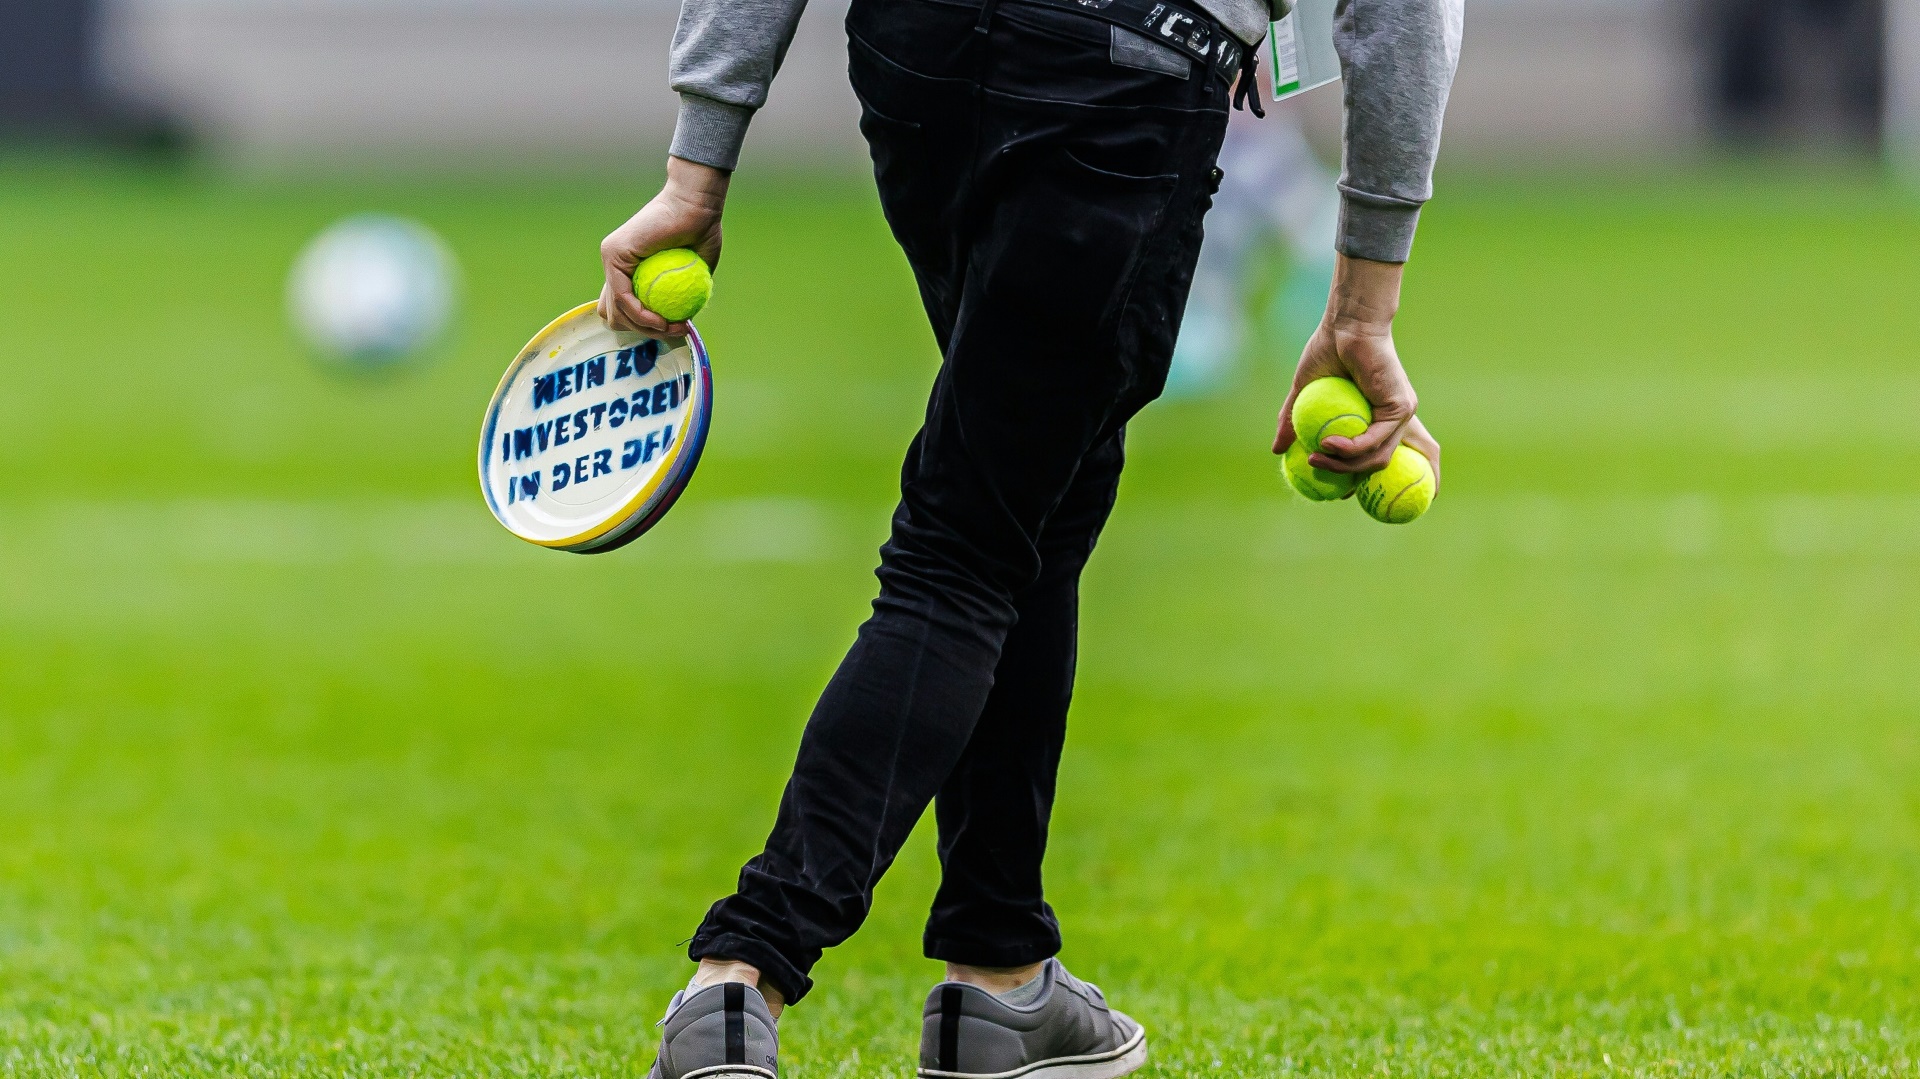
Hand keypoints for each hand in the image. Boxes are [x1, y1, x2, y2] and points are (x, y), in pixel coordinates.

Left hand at [598, 156, 730, 337]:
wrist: (697, 205)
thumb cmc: (702, 231)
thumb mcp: (693, 275)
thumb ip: (681, 298)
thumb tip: (680, 326)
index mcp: (631, 270)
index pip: (624, 311)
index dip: (647, 327)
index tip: (677, 328)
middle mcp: (615, 265)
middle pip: (614, 316)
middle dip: (643, 332)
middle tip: (674, 330)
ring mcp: (611, 259)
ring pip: (615, 312)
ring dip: (644, 328)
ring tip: (672, 327)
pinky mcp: (612, 254)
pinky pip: (622, 298)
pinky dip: (642, 315)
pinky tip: (661, 320)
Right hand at [1272, 254, 1440, 487]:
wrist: (1345, 325)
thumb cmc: (1327, 351)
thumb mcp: (1303, 393)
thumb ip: (1293, 422)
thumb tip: (1276, 450)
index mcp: (1376, 419)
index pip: (1374, 460)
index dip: (1356, 481)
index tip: (1332, 491)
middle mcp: (1394, 420)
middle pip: (1378, 465)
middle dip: (1349, 480)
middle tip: (1319, 476)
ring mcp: (1401, 414)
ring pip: (1377, 457)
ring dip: (1344, 465)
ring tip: (1315, 458)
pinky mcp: (1402, 407)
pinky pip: (1375, 439)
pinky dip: (1350, 448)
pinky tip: (1327, 444)